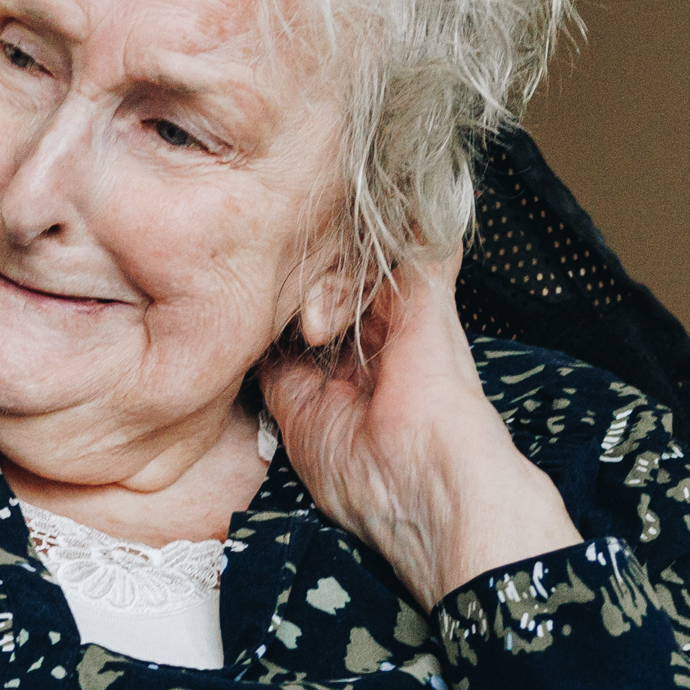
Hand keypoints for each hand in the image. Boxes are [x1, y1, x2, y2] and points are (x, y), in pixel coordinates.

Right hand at [257, 244, 583, 607]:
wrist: (420, 484)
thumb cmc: (441, 400)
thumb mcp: (435, 316)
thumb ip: (424, 263)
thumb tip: (431, 205)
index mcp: (401, 321)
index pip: (358, 265)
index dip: (338, 246)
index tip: (321, 229)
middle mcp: (359, 347)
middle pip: (314, 291)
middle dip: (303, 276)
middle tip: (299, 272)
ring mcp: (322, 376)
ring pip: (284, 322)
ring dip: (275, 304)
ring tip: (269, 283)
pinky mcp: (290, 406)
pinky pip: (260, 364)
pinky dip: (251, 340)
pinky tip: (248, 314)